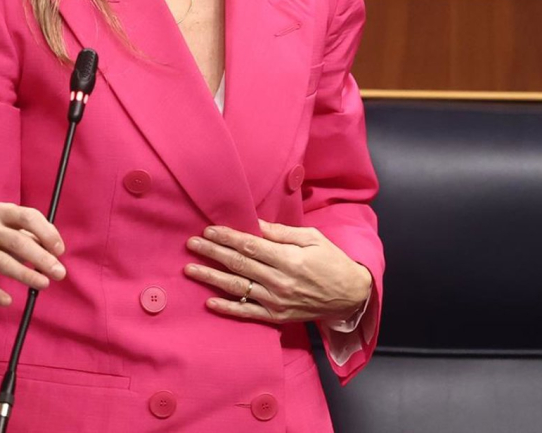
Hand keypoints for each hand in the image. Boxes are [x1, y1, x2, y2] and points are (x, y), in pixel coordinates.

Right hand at [0, 203, 66, 307]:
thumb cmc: (0, 240)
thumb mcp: (15, 230)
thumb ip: (36, 236)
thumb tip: (56, 253)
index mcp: (2, 211)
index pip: (28, 217)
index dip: (47, 233)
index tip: (60, 250)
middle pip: (17, 241)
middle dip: (41, 258)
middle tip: (59, 272)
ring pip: (2, 262)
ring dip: (25, 274)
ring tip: (44, 284)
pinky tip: (8, 300)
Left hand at [184, 219, 371, 324]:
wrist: (350, 296)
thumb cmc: (332, 261)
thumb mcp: (312, 238)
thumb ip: (282, 233)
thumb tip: (255, 224)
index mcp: (288, 258)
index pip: (250, 246)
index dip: (227, 237)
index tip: (209, 230)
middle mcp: (279, 281)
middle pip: (239, 264)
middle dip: (212, 252)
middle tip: (191, 244)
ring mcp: (276, 301)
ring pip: (238, 288)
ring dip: (212, 277)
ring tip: (190, 269)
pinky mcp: (276, 316)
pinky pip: (247, 313)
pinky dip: (227, 308)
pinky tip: (209, 302)